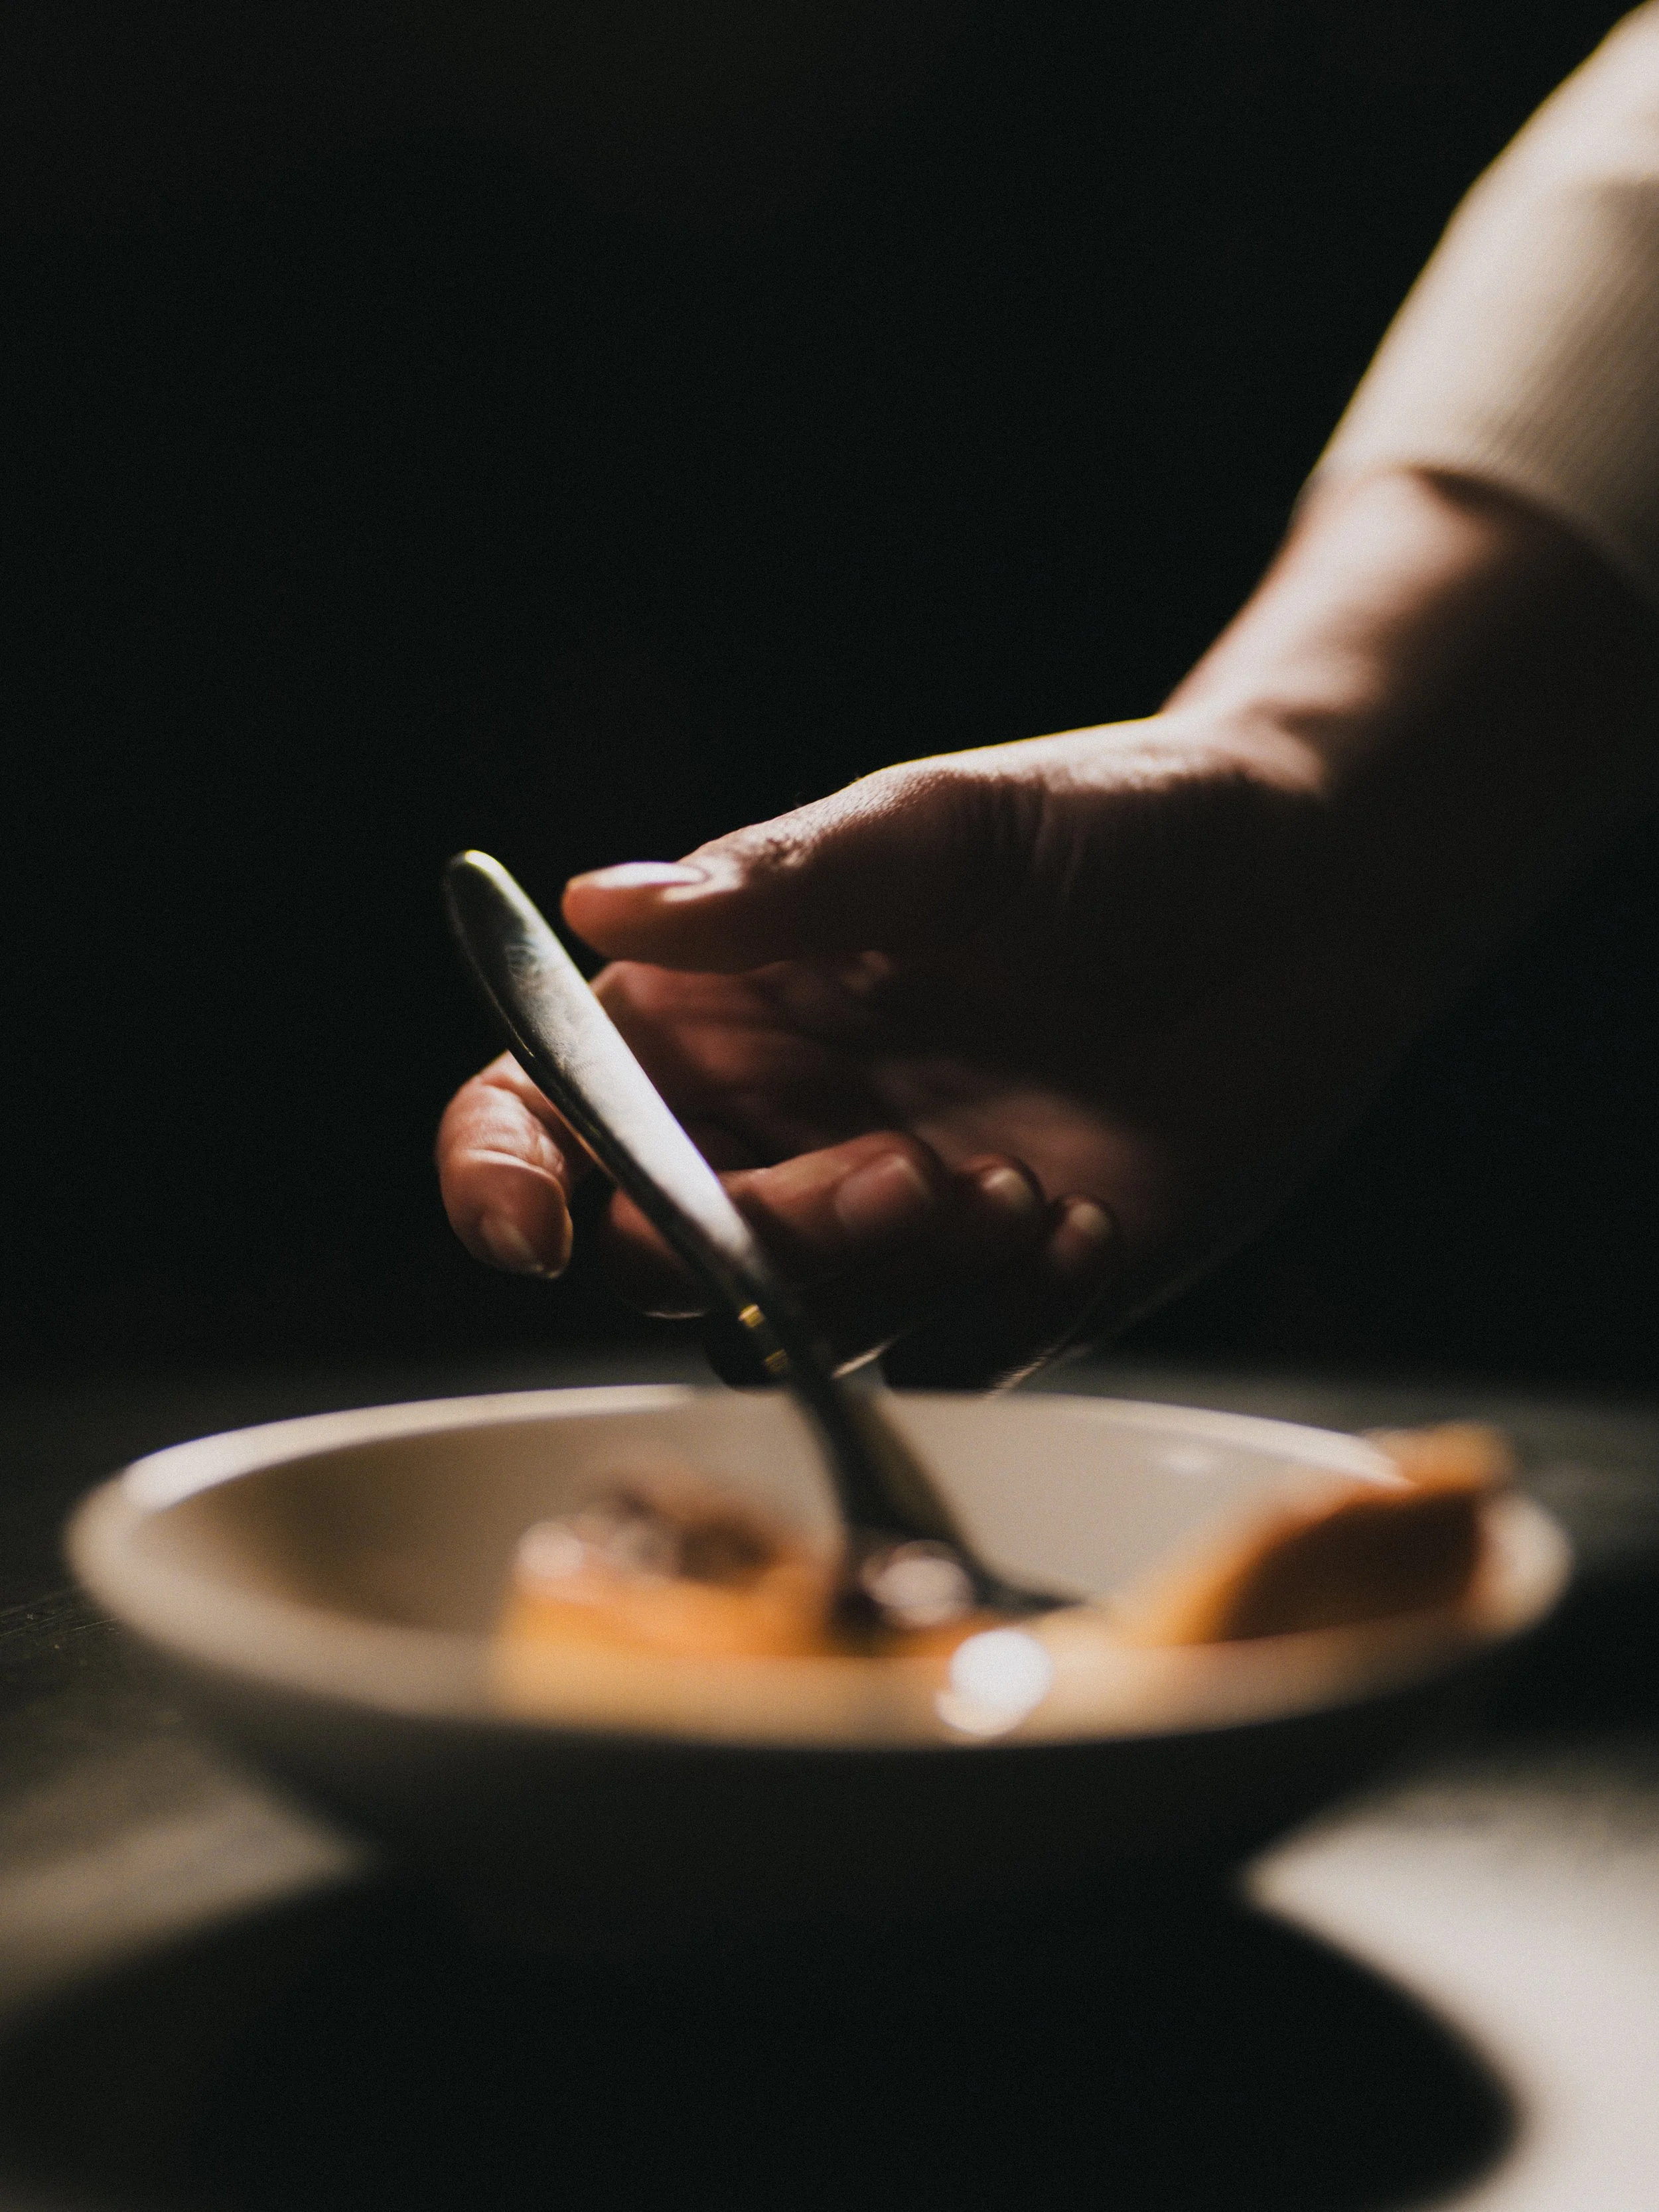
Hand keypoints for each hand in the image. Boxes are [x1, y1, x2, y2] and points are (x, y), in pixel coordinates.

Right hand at [438, 471, 1657, 1382]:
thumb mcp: (940, 828)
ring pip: (786, 1335)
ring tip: (1011, 1182)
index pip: (546, 1113)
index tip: (532, 1229)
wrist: (1310, 891)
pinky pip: (944, 1362)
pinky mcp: (1009, 1287)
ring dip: (876, 1282)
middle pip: (656, 1258)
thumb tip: (592, 906)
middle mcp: (780, 1129)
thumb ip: (774, 883)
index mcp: (723, 1012)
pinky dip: (996, 1314)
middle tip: (891, 1170)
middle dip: (742, 1246)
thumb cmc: (1114, 825)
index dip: (503, 1179)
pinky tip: (1085, 1220)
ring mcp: (890, 1220)